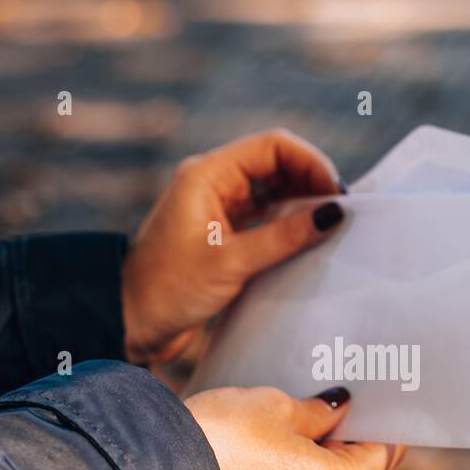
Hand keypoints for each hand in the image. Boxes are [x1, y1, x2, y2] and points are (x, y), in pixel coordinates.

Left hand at [123, 129, 344, 364]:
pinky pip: (265, 219)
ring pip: (273, 192)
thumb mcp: (232, 261)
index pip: (273, 147)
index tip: (336, 195)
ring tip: (329, 229)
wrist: (128, 323)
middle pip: (276, 165)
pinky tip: (307, 243)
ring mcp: (218, 209)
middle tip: (340, 213)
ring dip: (302, 205)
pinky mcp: (223, 236)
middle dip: (311, 183)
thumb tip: (334, 214)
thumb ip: (285, 236)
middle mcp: (214, 184)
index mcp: (208, 174)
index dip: (310, 163)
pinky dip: (288, 226)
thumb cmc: (168, 289)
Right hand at [185, 386, 404, 469]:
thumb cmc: (224, 441)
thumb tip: (337, 407)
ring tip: (301, 411)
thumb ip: (316, 410)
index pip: (383, 454)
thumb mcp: (276, 408)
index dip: (387, 423)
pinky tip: (272, 440)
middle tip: (342, 395)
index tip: (387, 399)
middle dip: (348, 435)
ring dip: (315, 452)